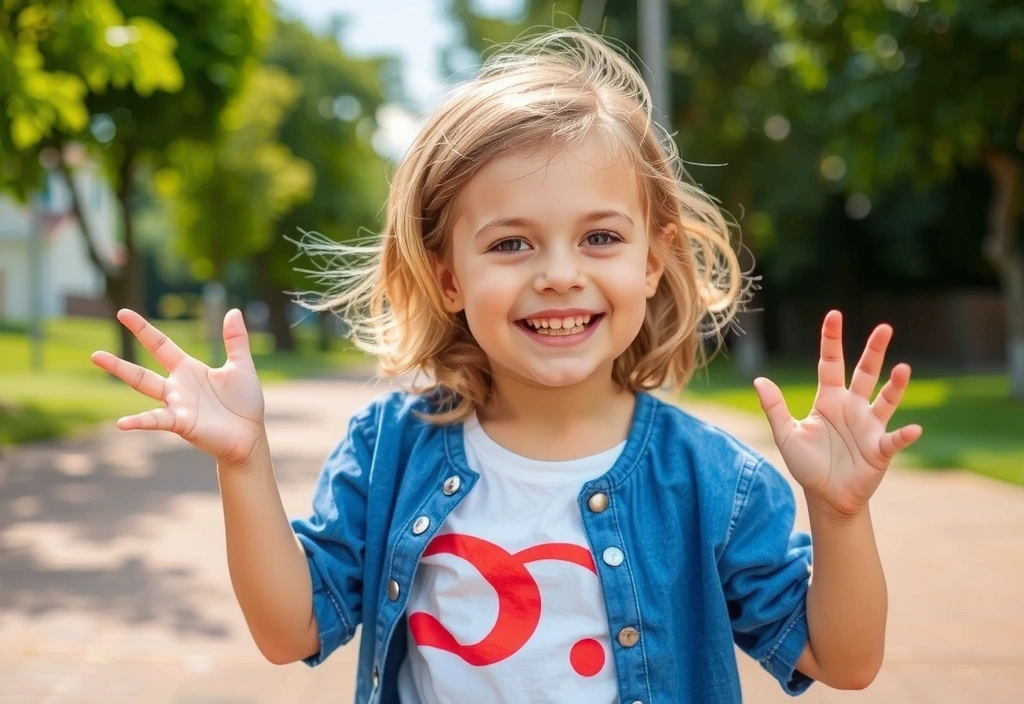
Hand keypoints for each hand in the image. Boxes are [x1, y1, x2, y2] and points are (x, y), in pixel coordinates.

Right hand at [91, 308, 265, 467]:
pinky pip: (157, 421)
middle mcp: (177, 387)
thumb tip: (234, 310)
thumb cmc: (244, 402)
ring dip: (123, 377)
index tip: (123, 313)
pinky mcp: (182, 423)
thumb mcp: (241, 366)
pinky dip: (141, 421)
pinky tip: (122, 423)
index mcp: (188, 369)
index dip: (143, 330)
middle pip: (142, 371)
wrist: (250, 435)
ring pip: (144, 389)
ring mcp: (176, 405)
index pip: (161, 345)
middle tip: (94, 354)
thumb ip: (236, 340)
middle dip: (118, 363)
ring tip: (99, 369)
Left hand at [753, 310, 921, 517]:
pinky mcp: (880, 449)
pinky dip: (904, 435)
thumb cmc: (807, 464)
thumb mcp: (786, 435)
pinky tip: (913, 429)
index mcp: (828, 400)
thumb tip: (759, 380)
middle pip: (865, 373)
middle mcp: (852, 407)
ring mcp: (869, 426)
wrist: (826, 496)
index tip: (834, 315)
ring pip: (886, 400)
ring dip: (896, 386)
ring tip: (903, 368)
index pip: (830, 363)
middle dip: (874, 351)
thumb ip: (774, 408)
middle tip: (885, 328)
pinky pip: (894, 439)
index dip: (831, 340)